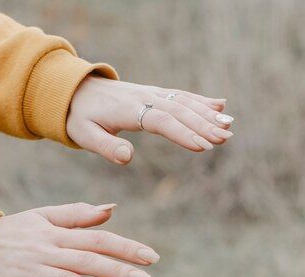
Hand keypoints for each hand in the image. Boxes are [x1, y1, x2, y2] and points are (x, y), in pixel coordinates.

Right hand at [0, 203, 157, 276]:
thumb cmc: (14, 233)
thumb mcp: (43, 217)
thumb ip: (77, 215)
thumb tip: (111, 209)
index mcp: (55, 234)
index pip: (96, 239)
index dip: (125, 247)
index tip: (151, 257)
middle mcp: (44, 252)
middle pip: (86, 259)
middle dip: (117, 270)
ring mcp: (28, 273)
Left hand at [66, 77, 231, 164]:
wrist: (74, 90)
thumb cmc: (79, 117)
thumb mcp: (84, 135)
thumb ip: (105, 147)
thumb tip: (127, 158)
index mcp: (128, 110)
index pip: (161, 122)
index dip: (183, 133)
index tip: (203, 146)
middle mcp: (144, 97)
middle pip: (179, 111)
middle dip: (204, 125)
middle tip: (225, 139)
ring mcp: (151, 93)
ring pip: (184, 102)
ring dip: (208, 114)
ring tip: (229, 127)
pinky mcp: (155, 93)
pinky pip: (181, 96)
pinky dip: (201, 101)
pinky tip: (221, 106)